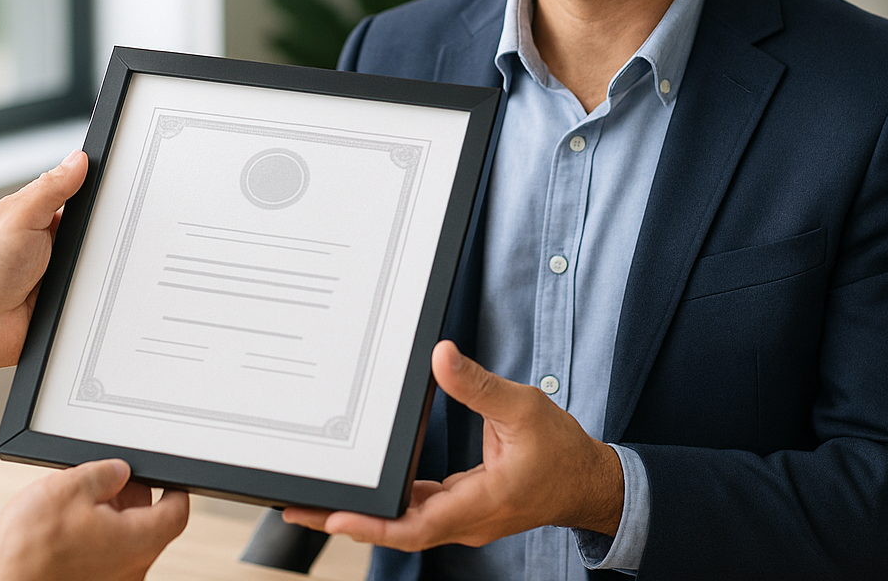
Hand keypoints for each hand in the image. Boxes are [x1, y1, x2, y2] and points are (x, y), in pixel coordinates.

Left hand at [0, 151, 88, 402]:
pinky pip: (94, 292)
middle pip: (91, 232)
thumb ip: (51, 187)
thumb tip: (77, 161)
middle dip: (102, 233)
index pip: (75, 199)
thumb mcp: (22, 215)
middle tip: (101, 233)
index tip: (116, 189)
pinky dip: (97, 291)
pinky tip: (91, 288)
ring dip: (98, 264)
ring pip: (97, 262)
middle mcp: (47, 245)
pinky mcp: (65, 300)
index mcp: (34, 218)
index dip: (94, 195)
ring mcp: (57, 274)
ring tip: (87, 265)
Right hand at [0, 459, 188, 580]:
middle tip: (108, 481)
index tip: (165, 475)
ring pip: (122, 545)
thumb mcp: (69, 489)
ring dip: (108, 521)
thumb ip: (103, 474)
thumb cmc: (30, 554)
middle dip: (130, 499)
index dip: (172, 487)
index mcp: (139, 542)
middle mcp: (131, 571)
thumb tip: (117, 471)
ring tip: (77, 503)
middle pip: (148, 527)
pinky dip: (92, 543)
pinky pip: (102, 562)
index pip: (176, 512)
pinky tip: (65, 531)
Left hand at [283, 340, 623, 549]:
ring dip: (364, 516)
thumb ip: (479, 386)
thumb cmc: (562, 451)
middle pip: (398, 529)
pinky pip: (419, 512)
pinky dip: (390, 504)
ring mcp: (463, 518)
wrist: (588, 482)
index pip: (416, 525)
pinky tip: (368, 488)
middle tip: (299, 506)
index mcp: (481, 502)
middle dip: (348, 521)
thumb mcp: (524, 407)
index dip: (373, 524)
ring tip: (318, 501)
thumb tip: (440, 357)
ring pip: (405, 524)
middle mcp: (466, 520)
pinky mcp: (463, 508)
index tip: (335, 516)